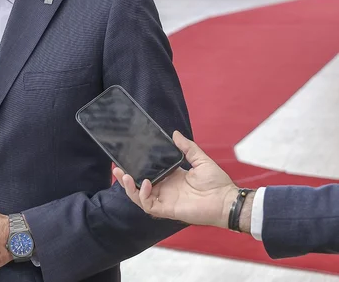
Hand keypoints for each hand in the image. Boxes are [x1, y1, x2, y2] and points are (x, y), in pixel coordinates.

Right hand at [112, 130, 237, 228]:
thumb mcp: (200, 159)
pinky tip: (144, 183)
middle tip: (116, 168)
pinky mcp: (167, 209)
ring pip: (139, 196)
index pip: (148, 173)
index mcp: (171, 178)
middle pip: (138, 186)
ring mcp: (165, 200)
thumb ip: (187, 147)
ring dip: (129, 187)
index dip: (136, 168)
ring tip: (124, 176)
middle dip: (125, 179)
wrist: (226, 199)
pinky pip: (148, 204)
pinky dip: (142, 194)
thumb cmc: (217, 182)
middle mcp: (165, 189)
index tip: (126, 158)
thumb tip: (175, 133)